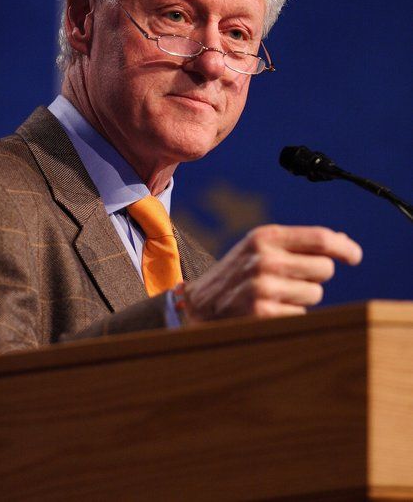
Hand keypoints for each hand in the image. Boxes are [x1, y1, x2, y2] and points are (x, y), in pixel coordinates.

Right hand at [183, 225, 362, 321]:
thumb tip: (342, 240)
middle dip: (316, 277)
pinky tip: (268, 311)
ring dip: (302, 298)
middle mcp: (264, 259)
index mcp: (264, 236)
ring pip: (315, 294)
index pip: (320, 238)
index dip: (344, 247)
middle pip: (324, 269)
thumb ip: (297, 243)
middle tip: (293, 279)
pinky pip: (301, 315)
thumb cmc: (237, 274)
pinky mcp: (263, 314)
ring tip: (274, 295)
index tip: (354, 256)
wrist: (198, 306)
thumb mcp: (258, 248)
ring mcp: (263, 287)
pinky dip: (290, 316)